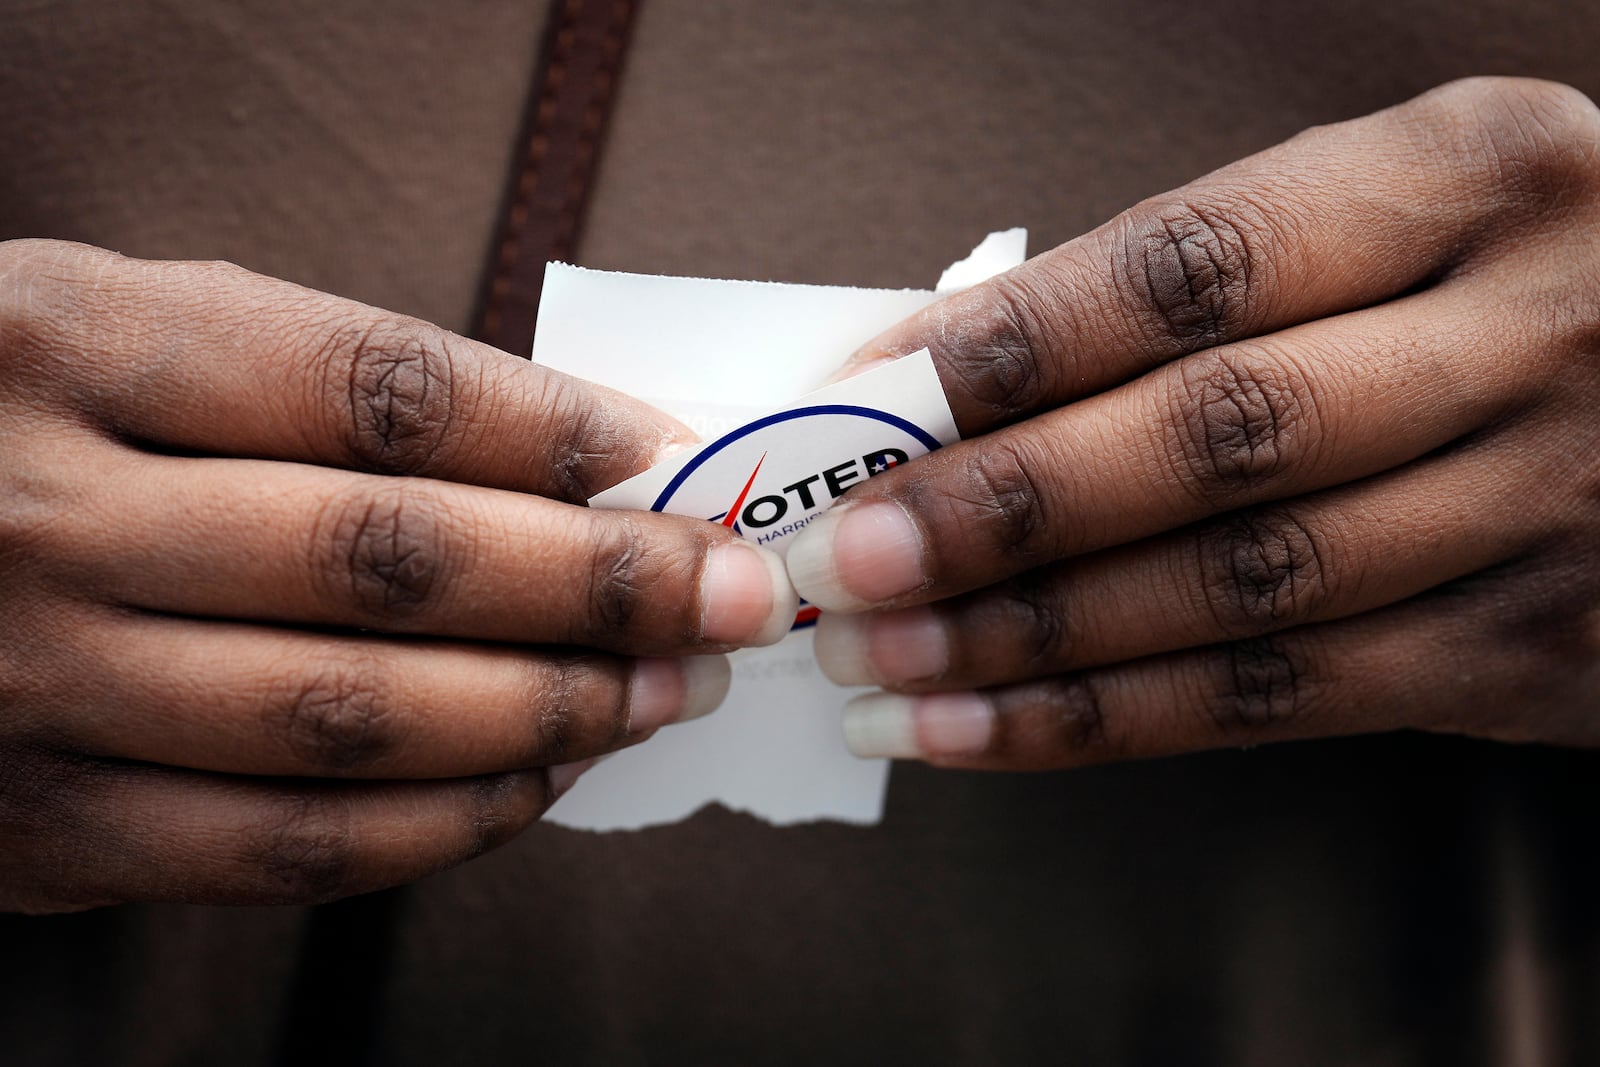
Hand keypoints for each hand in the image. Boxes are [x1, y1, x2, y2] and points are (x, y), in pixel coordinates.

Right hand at [0, 241, 795, 911]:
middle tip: (733, 596)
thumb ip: (323, 381)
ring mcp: (33, 690)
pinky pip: (286, 848)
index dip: (551, 432)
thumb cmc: (20, 421)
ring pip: (352, 722)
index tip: (671, 463)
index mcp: (69, 349)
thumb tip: (581, 463)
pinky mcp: (44, 832)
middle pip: (386, 562)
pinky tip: (540, 781)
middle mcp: (43, 521)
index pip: (370, 392)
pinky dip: (443, 823)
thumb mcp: (127, 332)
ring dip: (551, 713)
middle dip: (600, 586)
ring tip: (668, 690)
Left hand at [788, 78, 1599, 769]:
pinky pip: (1282, 700)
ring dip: (1026, 639)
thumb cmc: (1499, 287)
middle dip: (1000, 508)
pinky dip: (1102, 723)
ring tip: (871, 660)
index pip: (1199, 264)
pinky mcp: (1533, 652)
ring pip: (1238, 590)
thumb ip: (1195, 285)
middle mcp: (1531, 335)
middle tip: (836, 558)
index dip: (1013, 345)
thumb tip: (926, 370)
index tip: (863, 405)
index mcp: (1475, 178)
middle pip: (1216, 436)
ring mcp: (1544, 504)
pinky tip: (971, 731)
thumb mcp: (1393, 220)